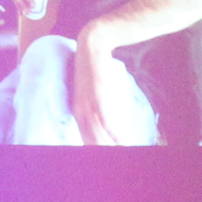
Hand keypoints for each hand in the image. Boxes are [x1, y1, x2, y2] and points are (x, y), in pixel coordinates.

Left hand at [70, 25, 130, 145]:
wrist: (92, 45)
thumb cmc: (95, 69)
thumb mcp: (92, 92)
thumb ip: (97, 107)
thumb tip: (107, 123)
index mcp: (77, 112)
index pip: (85, 138)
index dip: (95, 149)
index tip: (106, 155)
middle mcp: (79, 111)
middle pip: (90, 140)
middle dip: (103, 150)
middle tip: (119, 156)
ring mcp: (87, 104)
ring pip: (97, 134)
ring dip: (110, 146)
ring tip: (123, 153)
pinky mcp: (97, 96)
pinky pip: (104, 119)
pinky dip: (112, 132)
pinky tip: (120, 142)